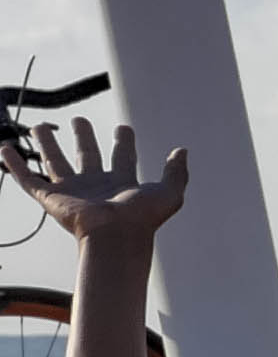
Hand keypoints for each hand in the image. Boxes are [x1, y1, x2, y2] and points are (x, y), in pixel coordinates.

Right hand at [2, 114, 189, 245]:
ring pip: (55, 161)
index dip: (124, 142)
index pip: (123, 158)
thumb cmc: (143, 219)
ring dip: (46, 144)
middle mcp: (96, 186)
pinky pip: (27, 178)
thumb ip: (177, 172)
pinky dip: (14, 164)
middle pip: (87, 156)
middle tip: (79, 120)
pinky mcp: (50, 198)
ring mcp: (71, 191)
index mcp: (122, 184)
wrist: (116, 236)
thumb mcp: (170, 193)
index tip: (123, 128)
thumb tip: (182, 151)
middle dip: (84, 137)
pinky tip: (5, 149)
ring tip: (38, 127)